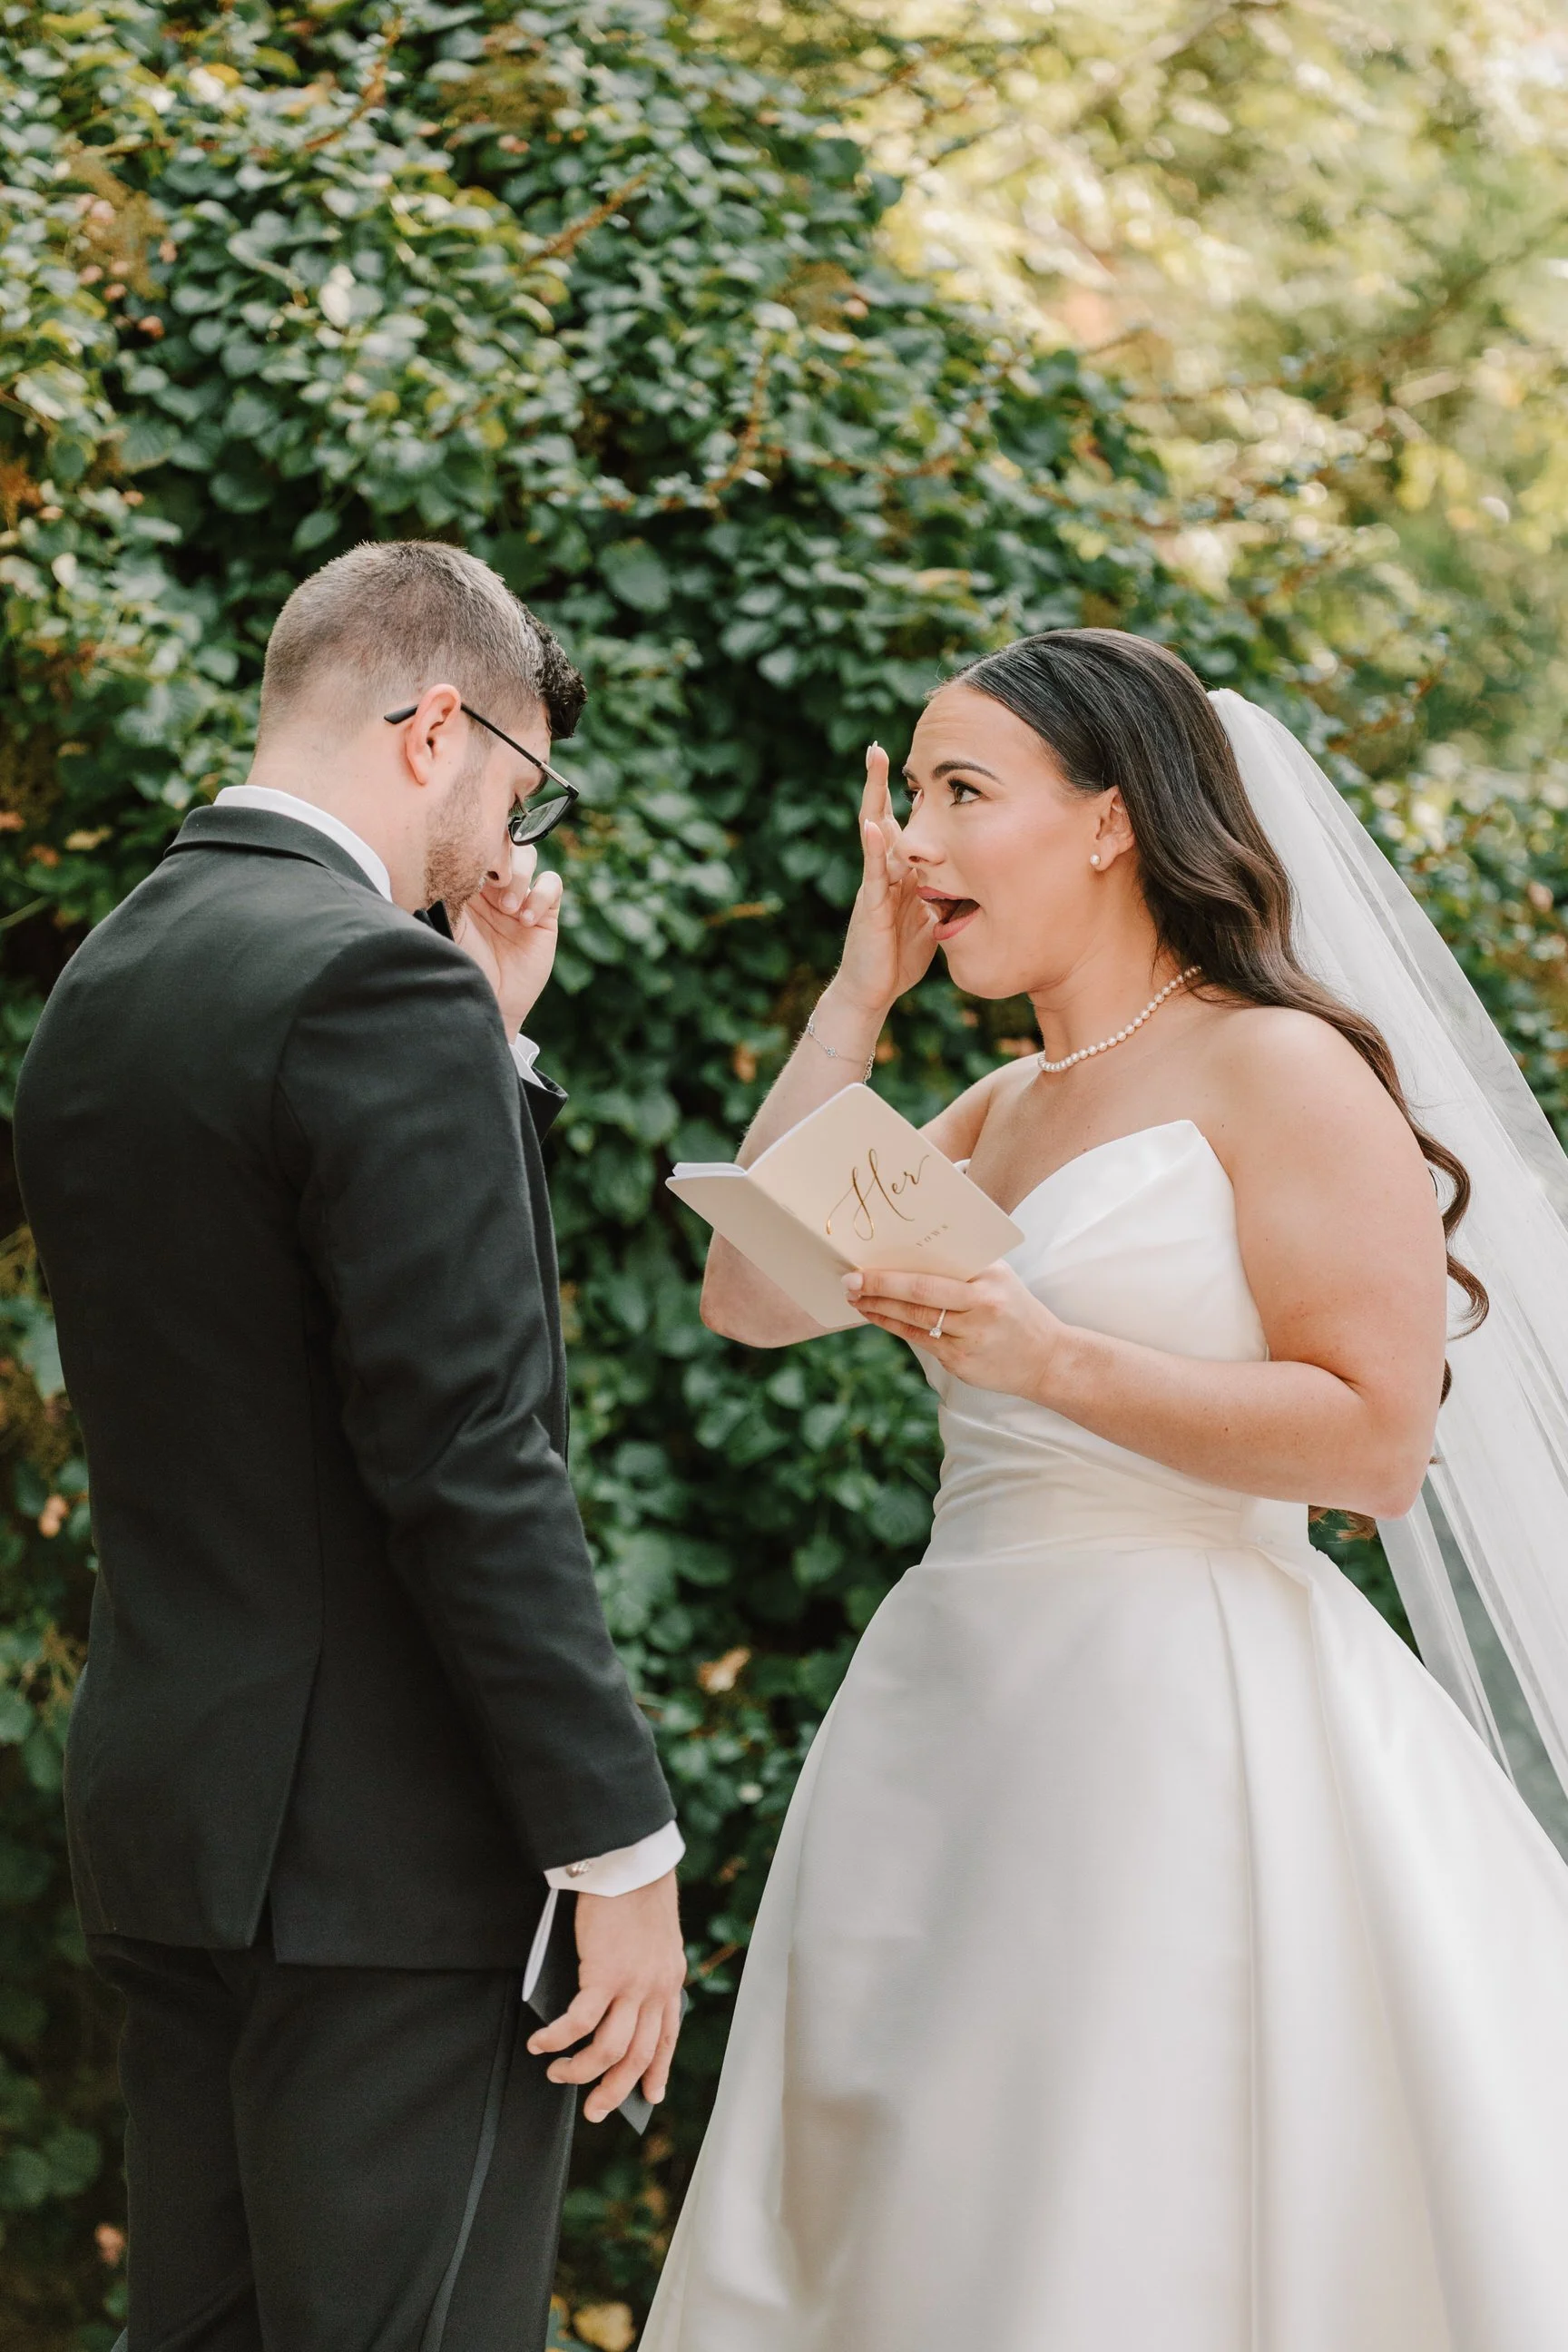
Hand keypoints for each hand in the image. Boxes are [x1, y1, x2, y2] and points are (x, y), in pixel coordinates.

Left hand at [449, 844, 563, 1039]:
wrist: (487, 998)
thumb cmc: (460, 962)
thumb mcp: (447, 919)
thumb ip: (449, 885)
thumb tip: (447, 853)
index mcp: (466, 879)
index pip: (477, 843)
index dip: (480, 842)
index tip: (473, 862)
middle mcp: (493, 884)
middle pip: (505, 842)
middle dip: (501, 856)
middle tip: (492, 879)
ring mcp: (520, 897)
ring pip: (528, 856)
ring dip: (519, 876)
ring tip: (507, 909)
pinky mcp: (545, 914)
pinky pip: (551, 884)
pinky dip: (540, 895)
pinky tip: (526, 919)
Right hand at [525, 1871, 685, 2124]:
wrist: (632, 1865)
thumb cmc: (636, 1894)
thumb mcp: (654, 1940)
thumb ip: (644, 1972)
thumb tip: (616, 2002)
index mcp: (670, 1981)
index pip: (667, 2037)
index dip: (657, 2070)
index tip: (651, 2095)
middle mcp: (656, 1990)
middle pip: (637, 2056)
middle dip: (614, 2090)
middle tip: (594, 2111)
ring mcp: (632, 1986)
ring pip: (609, 2050)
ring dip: (581, 2071)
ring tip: (558, 2074)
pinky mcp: (604, 1975)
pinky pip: (579, 2022)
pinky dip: (558, 2039)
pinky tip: (540, 2043)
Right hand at [833, 744, 938, 1017]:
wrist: (873, 991)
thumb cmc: (901, 957)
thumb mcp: (933, 918)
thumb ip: (944, 895)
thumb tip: (972, 880)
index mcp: (900, 873)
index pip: (903, 827)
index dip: (909, 799)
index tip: (918, 766)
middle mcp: (885, 871)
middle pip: (881, 816)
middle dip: (879, 783)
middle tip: (877, 747)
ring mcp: (875, 885)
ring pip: (873, 832)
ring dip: (872, 796)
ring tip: (873, 763)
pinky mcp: (872, 905)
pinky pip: (873, 871)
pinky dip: (873, 846)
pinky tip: (872, 824)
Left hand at [845, 1260, 1064, 1397]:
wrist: (1047, 1359)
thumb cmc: (1015, 1310)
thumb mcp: (1000, 1278)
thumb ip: (963, 1266)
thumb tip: (908, 1252)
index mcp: (990, 1277)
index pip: (935, 1268)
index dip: (896, 1268)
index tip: (866, 1260)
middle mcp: (982, 1305)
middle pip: (921, 1293)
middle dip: (880, 1286)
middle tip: (849, 1280)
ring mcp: (971, 1336)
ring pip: (915, 1319)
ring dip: (879, 1308)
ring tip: (855, 1298)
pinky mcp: (961, 1361)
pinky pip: (920, 1340)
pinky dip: (894, 1326)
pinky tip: (875, 1316)